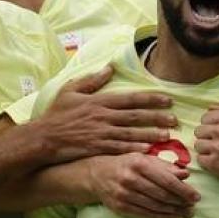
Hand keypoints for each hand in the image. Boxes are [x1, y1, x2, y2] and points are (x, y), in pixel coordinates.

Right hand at [30, 67, 174, 161]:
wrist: (43, 138)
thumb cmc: (56, 115)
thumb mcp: (70, 90)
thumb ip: (91, 80)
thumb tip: (109, 68)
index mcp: (99, 101)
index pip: (130, 99)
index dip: (150, 99)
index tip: (167, 100)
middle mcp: (103, 117)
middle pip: (135, 116)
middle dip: (157, 117)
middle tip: (175, 119)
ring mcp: (101, 134)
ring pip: (132, 133)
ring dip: (150, 134)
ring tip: (167, 135)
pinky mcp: (97, 148)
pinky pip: (120, 148)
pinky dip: (134, 148)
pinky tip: (148, 150)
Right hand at [84, 153, 199, 217]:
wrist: (96, 175)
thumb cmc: (125, 164)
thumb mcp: (143, 158)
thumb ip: (165, 165)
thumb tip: (185, 174)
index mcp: (139, 163)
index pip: (166, 180)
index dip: (183, 190)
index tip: (196, 196)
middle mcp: (130, 179)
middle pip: (162, 195)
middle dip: (181, 203)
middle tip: (193, 207)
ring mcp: (124, 195)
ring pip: (155, 207)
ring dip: (174, 212)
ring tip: (186, 214)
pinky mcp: (120, 207)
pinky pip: (146, 215)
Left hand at [193, 102, 218, 195]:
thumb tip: (211, 107)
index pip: (206, 117)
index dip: (210, 124)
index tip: (216, 131)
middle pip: (199, 131)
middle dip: (206, 137)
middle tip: (217, 143)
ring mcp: (217, 147)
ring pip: (198, 145)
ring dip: (206, 149)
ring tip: (218, 153)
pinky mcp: (215, 164)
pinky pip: (200, 159)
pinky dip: (207, 162)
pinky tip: (218, 162)